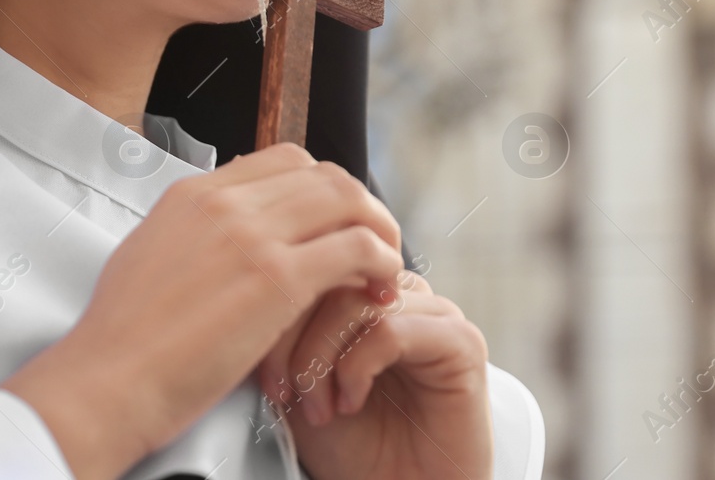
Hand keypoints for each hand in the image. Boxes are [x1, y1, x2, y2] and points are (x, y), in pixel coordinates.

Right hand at [1, 143, 405, 479]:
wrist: (104, 382)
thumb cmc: (122, 342)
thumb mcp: (149, 258)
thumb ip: (193, 238)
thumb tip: (221, 238)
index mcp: (193, 195)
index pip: (283, 160)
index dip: (322, 190)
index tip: (335, 222)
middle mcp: (225, 203)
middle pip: (324, 173)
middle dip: (360, 206)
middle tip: (373, 244)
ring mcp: (252, 235)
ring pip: (349, 200)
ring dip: (379, 231)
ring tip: (384, 269)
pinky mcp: (277, 278)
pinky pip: (357, 249)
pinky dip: (381, 264)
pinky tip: (380, 289)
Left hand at [256, 267, 492, 479]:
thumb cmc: (356, 449)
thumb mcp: (299, 383)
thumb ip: (285, 334)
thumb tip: (253, 301)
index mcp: (367, 293)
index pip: (314, 264)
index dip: (277, 310)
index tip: (258, 369)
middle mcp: (403, 295)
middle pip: (334, 275)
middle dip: (294, 337)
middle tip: (287, 391)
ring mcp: (435, 314)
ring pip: (359, 301)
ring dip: (322, 357)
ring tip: (320, 406)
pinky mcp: (461, 343)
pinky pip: (394, 329)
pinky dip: (357, 367)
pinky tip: (351, 400)